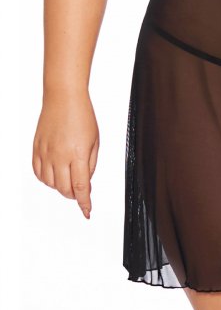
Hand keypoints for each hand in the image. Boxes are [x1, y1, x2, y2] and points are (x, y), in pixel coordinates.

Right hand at [32, 92, 98, 219]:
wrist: (63, 98)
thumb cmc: (82, 115)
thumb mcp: (95, 141)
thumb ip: (90, 164)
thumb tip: (86, 182)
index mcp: (78, 154)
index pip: (81, 187)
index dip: (84, 202)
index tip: (87, 211)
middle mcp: (59, 156)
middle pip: (64, 189)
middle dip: (74, 195)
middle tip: (81, 192)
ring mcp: (46, 153)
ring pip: (50, 184)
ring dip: (60, 187)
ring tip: (68, 179)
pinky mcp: (36, 149)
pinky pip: (38, 173)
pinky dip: (46, 179)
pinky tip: (53, 175)